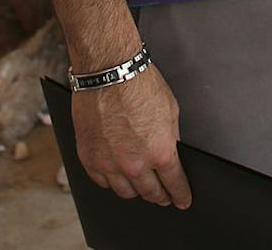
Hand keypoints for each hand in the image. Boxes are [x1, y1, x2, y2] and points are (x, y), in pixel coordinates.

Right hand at [72, 64, 191, 208]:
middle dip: (160, 196)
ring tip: (139, 185)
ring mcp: (109, 163)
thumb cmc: (139, 84)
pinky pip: (101, 181)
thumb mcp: (170, 111)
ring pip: (125, 192)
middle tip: (163, 196)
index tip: (182, 200)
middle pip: (150, 193)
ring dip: (135, 190)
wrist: (109, 70)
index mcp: (160, 152)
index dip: (181, 195)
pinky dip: (110, 180)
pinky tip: (116, 174)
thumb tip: (170, 154)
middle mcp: (134, 163)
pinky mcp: (89, 157)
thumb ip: (170, 138)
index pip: (174, 185)